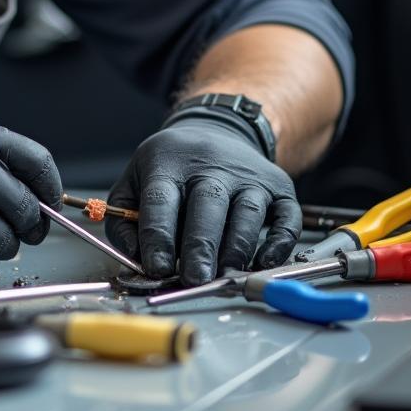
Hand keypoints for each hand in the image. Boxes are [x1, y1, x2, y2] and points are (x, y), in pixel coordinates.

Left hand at [105, 115, 300, 284]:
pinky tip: (262, 262)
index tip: (157, 268)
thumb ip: (124, 222)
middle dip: (201, 246)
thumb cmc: (170, 169)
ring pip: (248, 211)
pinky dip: (279, 243)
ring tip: (224, 276)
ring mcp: (247, 175)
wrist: (215, 131)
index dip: (158, 236)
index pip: (161, 199)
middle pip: (208, 204)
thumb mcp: (134, 182)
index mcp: (168, 163)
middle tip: (194, 278)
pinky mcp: (277, 186)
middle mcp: (210, 165)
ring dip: (237, 247)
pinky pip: (286, 217)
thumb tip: (136, 260)